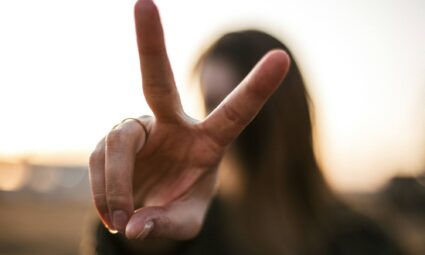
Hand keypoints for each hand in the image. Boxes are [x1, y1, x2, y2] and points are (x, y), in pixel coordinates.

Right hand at [89, 0, 289, 240]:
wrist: (146, 211)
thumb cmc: (176, 209)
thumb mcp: (184, 221)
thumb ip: (167, 225)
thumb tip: (137, 228)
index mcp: (207, 142)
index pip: (235, 112)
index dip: (256, 88)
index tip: (281, 58)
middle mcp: (171, 124)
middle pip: (158, 81)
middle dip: (151, 43)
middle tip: (142, 3)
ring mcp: (137, 129)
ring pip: (118, 144)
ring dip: (115, 186)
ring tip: (122, 218)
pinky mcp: (109, 141)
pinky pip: (99, 162)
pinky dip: (102, 193)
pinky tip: (112, 212)